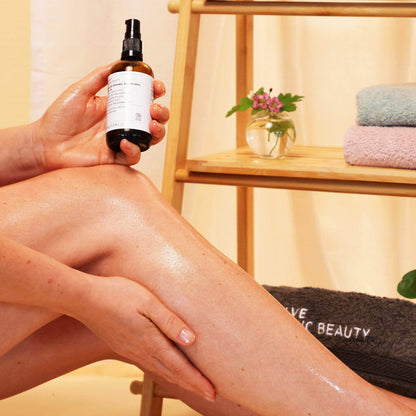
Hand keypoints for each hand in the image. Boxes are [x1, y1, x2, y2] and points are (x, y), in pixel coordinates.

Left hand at [34, 63, 168, 170]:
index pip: (143, 100)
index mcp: (116, 107)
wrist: (46, 143)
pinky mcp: (116, 158)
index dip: (154, 93)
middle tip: (155, 108)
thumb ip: (99, 76)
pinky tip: (124, 142)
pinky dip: (134, 149)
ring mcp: (121, 141)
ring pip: (150, 138)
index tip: (157, 87)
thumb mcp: (80, 90)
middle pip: (153, 119)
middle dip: (161, 113)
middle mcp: (122, 124)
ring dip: (157, 131)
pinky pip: (133, 156)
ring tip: (151, 125)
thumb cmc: (59, 118)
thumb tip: (117, 62)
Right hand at [77, 275, 214, 401]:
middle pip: (172, 374)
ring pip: (160, 371)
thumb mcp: (148, 302)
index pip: (180, 367)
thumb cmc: (118, 294)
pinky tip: (165, 369)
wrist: (83, 299)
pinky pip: (148, 364)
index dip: (198, 381)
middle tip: (210, 395)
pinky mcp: (123, 345)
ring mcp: (130, 350)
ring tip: (192, 385)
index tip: (213, 393)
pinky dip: (163, 372)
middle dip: (192, 385)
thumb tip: (192, 341)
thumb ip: (170, 322)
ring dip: (178, 380)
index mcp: (150, 341)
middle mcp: (141, 351)